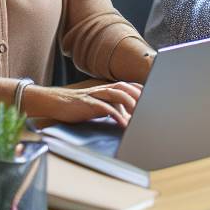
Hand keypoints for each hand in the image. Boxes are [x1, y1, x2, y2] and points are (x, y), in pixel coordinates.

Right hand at [21, 81, 141, 126]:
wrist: (55, 102)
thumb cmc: (77, 106)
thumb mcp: (98, 105)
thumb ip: (112, 107)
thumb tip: (128, 116)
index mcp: (105, 89)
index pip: (127, 86)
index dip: (141, 90)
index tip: (154, 96)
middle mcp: (101, 89)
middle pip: (124, 87)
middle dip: (138, 95)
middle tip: (150, 106)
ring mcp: (94, 95)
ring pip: (116, 93)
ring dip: (129, 102)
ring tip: (139, 113)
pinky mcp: (87, 104)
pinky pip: (104, 107)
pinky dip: (115, 115)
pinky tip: (123, 124)